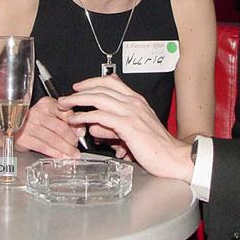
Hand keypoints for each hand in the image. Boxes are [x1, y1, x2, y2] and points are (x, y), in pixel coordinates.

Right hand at [15, 96, 81, 157]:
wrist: (12, 125)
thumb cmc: (35, 119)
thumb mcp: (50, 113)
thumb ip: (65, 119)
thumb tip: (80, 132)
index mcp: (47, 103)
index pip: (66, 114)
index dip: (76, 125)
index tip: (81, 134)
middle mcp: (38, 113)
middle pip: (61, 128)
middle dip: (72, 140)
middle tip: (77, 146)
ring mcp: (29, 126)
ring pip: (53, 139)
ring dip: (65, 148)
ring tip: (72, 154)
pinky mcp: (24, 138)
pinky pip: (43, 147)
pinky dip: (54, 153)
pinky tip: (61, 156)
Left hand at [59, 75, 193, 181]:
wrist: (172, 157)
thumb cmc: (156, 147)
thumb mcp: (132, 132)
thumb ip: (113, 127)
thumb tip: (95, 126)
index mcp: (136, 101)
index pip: (112, 82)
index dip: (92, 81)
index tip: (79, 86)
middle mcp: (134, 102)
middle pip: (102, 88)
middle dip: (80, 91)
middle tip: (66, 98)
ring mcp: (131, 112)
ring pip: (98, 98)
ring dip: (78, 101)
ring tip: (66, 106)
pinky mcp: (127, 125)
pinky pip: (101, 116)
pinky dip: (85, 116)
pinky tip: (77, 120)